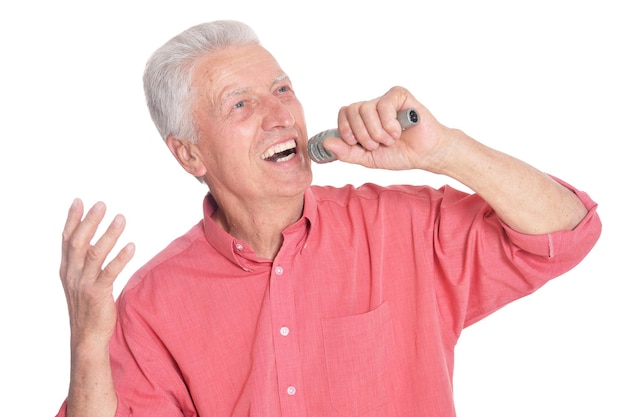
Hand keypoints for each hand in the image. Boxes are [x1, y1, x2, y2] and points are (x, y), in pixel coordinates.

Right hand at [60, 199, 134, 348]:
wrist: (87, 337)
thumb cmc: (88, 307)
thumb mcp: (80, 281)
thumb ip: (83, 262)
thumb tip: (92, 240)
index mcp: (67, 269)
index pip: (67, 239)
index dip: (72, 219)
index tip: (79, 201)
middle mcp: (72, 274)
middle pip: (79, 242)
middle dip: (90, 221)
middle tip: (102, 204)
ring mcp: (83, 284)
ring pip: (94, 254)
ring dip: (108, 235)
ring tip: (121, 218)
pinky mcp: (98, 295)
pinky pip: (109, 273)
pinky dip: (120, 258)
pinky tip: (131, 246)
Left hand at [322, 86, 451, 171]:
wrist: (425, 155)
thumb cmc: (399, 154)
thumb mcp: (368, 159)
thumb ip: (347, 152)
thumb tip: (327, 143)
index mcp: (362, 119)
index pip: (344, 113)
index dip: (345, 128)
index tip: (355, 143)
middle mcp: (372, 107)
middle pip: (352, 110)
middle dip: (362, 134)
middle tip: (377, 145)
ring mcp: (385, 100)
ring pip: (366, 109)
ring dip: (377, 132)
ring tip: (390, 139)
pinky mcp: (400, 95)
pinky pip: (384, 104)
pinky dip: (388, 123)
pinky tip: (398, 131)